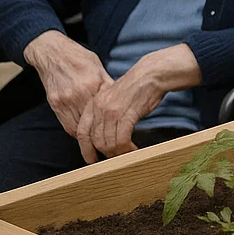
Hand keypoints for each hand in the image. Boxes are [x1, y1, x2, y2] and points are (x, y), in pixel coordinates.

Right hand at [24, 30, 109, 136]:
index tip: (118, 133)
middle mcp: (77, 94)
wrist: (52, 52)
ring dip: (87, 136)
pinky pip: (66, 124)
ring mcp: (64, 100)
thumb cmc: (78, 58)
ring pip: (77, 127)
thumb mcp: (98, 68)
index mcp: (92, 84)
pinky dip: (75, 131)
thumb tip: (121, 99)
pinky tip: (83, 134)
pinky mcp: (54, 103)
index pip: (104, 111)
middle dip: (100, 135)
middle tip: (109, 145)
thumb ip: (108, 85)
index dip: (111, 124)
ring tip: (97, 143)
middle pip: (91, 123)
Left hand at [75, 44, 199, 163]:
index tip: (91, 159)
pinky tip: (133, 149)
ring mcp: (112, 111)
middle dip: (106, 153)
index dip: (85, 148)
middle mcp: (99, 108)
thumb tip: (104, 134)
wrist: (151, 75)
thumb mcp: (113, 99)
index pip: (82, 131)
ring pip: (108, 142)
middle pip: (95, 140)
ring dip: (118, 153)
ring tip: (127, 154)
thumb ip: (105, 114)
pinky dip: (127, 148)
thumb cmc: (136, 87)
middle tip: (116, 158)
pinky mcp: (127, 115)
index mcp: (93, 104)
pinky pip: (122, 139)